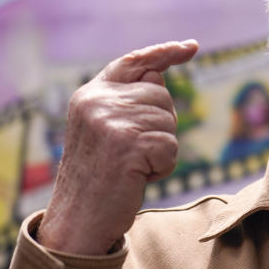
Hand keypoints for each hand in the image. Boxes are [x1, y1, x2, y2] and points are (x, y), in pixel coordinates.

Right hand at [38, 40, 198, 254]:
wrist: (77, 221)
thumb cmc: (96, 180)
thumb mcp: (104, 131)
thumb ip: (126, 103)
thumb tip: (160, 75)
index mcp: (89, 95)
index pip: (134, 62)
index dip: (165, 52)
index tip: (191, 47)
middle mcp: (97, 102)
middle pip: (161, 96)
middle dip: (160, 128)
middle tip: (131, 156)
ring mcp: (111, 121)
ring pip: (169, 122)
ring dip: (160, 150)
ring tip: (130, 168)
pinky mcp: (128, 144)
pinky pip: (171, 147)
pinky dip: (163, 167)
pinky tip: (136, 178)